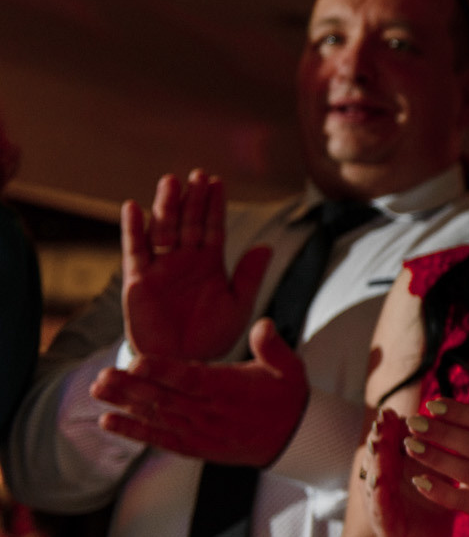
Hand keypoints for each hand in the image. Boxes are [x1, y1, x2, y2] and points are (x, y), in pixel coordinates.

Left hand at [92, 318, 308, 463]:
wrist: (294, 439)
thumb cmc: (287, 397)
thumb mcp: (289, 367)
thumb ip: (272, 346)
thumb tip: (263, 324)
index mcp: (230, 389)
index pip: (191, 379)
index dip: (162, 371)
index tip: (137, 362)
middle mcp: (211, 412)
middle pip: (165, 399)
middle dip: (131, 387)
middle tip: (102, 376)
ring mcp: (201, 432)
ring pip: (157, 417)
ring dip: (124, 405)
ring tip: (97, 392)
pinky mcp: (195, 447)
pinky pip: (160, 440)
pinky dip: (134, 432)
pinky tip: (109, 422)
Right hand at [120, 171, 271, 361]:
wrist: (185, 363)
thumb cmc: (213, 335)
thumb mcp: (238, 304)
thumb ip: (250, 275)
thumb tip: (267, 246)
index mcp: (210, 262)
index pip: (212, 226)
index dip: (214, 205)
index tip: (217, 180)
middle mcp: (184, 259)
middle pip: (189, 222)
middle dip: (193, 198)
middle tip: (197, 174)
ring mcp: (161, 268)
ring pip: (163, 230)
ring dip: (166, 206)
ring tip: (170, 182)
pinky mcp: (139, 281)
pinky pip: (135, 251)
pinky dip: (133, 229)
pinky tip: (133, 207)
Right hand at [364, 410, 453, 536]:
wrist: (433, 534)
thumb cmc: (435, 492)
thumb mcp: (439, 464)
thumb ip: (439, 440)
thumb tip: (453, 406)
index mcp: (394, 465)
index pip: (389, 442)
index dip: (387, 428)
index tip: (389, 412)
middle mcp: (382, 480)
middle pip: (378, 457)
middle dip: (378, 440)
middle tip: (380, 425)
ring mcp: (380, 502)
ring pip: (375, 479)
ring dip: (376, 463)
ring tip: (377, 449)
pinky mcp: (385, 524)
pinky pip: (380, 508)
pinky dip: (378, 496)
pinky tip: (381, 485)